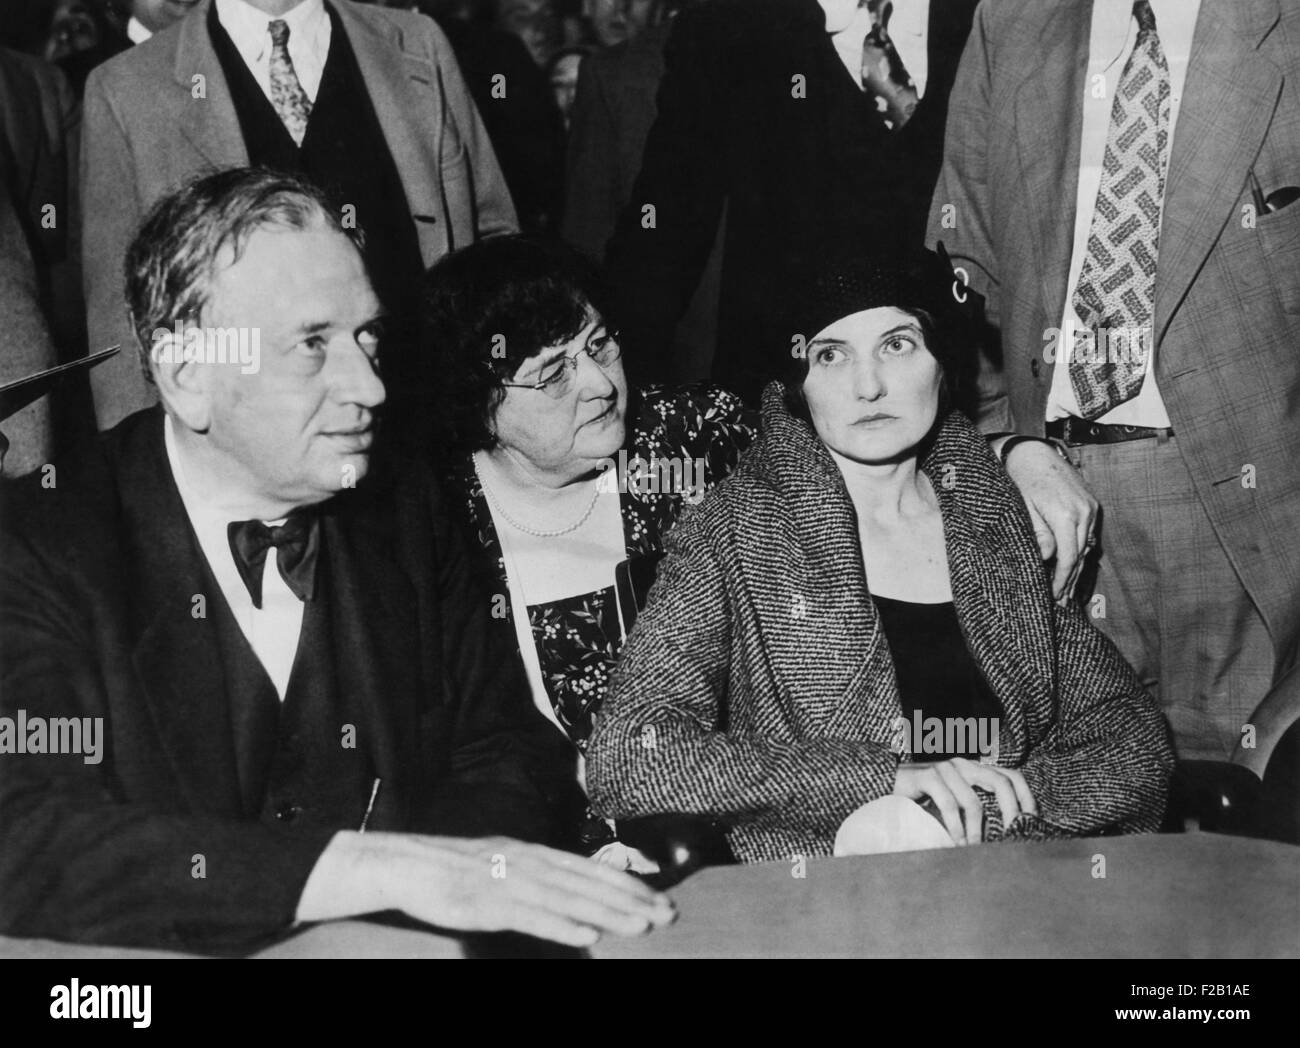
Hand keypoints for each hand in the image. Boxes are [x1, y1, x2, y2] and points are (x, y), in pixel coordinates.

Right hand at [297, 832, 676, 947]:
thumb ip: (538, 874)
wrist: (405, 864)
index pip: (590, 868)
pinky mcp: (488, 905)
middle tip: (667, 915)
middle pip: (589, 883)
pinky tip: (588, 938)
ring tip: (641, 927)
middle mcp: (528, 862)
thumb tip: (573, 890)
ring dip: (608, 914)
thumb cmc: (454, 869)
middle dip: (631, 900)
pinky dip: (562, 927)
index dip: (627, 884)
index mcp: (533, 851)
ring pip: (569, 900)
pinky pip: (532, 918)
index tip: (659, 899)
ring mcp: (510, 882)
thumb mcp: (503, 862)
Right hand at [892, 759, 1036, 844]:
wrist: (884, 784)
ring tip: (975, 850)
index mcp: (974, 769)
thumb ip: (974, 809)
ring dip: (977, 831)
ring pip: (973, 801)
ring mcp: (944, 768)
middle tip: (1011, 837)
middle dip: (1011, 812)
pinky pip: (948, 804)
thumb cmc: (922, 799)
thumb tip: (1002, 836)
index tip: (1031, 821)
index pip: (1011, 775)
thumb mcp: (953, 803)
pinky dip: (955, 828)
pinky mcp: (926, 776)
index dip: (1026, 796)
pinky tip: (956, 843)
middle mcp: (963, 765)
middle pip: (1000, 783)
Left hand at [1001, 440, 1098, 600]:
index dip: (1062, 580)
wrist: (1032, 452)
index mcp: (1066, 514)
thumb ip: (1037, 533)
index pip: (1068, 557)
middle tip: (1061, 602)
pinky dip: (1081, 552)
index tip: (1054, 596)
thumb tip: (1048, 557)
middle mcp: (1084, 511)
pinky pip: (1088, 534)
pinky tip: (1074, 566)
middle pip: (1080, 555)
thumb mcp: (1023, 508)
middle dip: (1071, 580)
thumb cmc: (1021, 480)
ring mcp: (1090, 507)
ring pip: (1086, 546)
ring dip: (1078, 568)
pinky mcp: (1091, 504)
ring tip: (1068, 591)